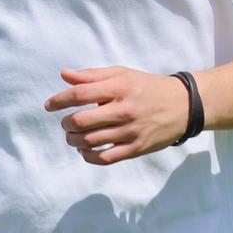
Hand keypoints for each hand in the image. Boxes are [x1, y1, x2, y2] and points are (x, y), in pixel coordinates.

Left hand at [43, 67, 193, 164]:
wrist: (184, 105)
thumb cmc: (147, 87)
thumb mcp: (122, 74)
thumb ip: (92, 76)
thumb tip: (64, 75)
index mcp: (120, 87)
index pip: (80, 94)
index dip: (59, 100)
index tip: (49, 105)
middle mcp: (124, 109)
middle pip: (82, 121)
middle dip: (67, 124)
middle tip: (66, 123)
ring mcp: (131, 131)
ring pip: (90, 141)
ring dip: (74, 140)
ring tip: (73, 136)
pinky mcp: (136, 148)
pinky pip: (105, 158)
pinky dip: (89, 156)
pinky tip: (85, 150)